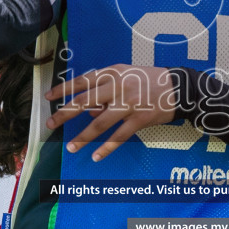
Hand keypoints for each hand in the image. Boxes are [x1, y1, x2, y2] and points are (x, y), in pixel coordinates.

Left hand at [45, 64, 179, 160]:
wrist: (179, 88)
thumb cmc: (149, 80)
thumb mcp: (126, 76)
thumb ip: (106, 90)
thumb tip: (88, 110)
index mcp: (113, 73)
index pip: (82, 81)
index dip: (63, 90)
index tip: (48, 98)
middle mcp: (119, 86)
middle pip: (84, 101)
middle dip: (65, 114)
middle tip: (50, 124)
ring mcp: (129, 104)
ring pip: (100, 123)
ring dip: (83, 137)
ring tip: (71, 148)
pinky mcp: (140, 119)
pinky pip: (119, 137)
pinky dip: (106, 148)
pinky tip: (95, 156)